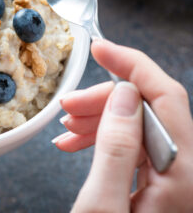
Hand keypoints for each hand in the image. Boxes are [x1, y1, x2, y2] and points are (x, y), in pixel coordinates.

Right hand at [53, 39, 192, 211]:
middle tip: (65, 107)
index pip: (165, 97)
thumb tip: (123, 95)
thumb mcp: (101, 207)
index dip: (132, 64)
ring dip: (98, 118)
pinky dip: (101, 137)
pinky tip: (75, 143)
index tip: (100, 47)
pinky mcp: (158, 183)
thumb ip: (116, 148)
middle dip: (103, 99)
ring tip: (64, 129)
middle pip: (148, 108)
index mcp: (182, 173)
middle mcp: (186, 171)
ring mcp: (174, 177)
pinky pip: (131, 144)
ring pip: (137, 124)